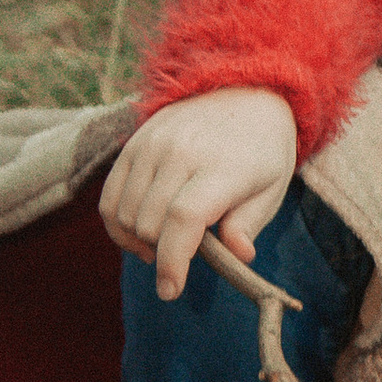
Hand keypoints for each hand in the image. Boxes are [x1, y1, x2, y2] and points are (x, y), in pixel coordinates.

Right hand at [102, 89, 298, 300]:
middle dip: (163, 253)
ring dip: (138, 241)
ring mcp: (152, 145)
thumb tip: (238, 256)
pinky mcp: (133, 143)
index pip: (183, 219)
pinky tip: (139, 233)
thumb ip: (250, 224)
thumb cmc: (262, 150)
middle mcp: (181, 152)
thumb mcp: (272, 188)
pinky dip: (117, 224)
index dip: (173, 260)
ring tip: (165, 244)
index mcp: (222, 167)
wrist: (244, 91)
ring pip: (125, 214)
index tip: (171, 290)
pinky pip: (108, 196)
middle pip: (149, 223)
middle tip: (188, 255)